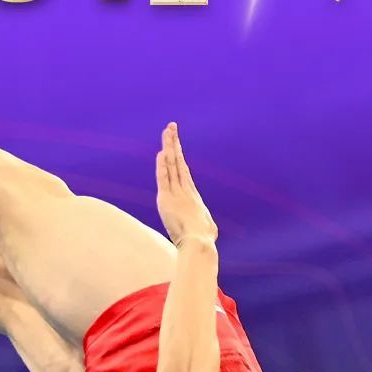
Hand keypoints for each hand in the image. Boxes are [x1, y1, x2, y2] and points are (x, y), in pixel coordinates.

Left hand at [155, 122, 217, 246]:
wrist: (199, 244)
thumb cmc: (204, 241)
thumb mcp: (206, 229)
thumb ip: (205, 224)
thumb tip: (210, 230)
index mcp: (192, 196)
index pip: (183, 172)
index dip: (179, 157)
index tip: (176, 144)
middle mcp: (185, 191)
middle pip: (178, 162)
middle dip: (175, 143)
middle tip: (171, 127)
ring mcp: (177, 193)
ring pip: (172, 166)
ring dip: (169, 147)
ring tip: (167, 131)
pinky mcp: (167, 200)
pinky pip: (164, 178)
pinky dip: (162, 165)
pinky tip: (161, 153)